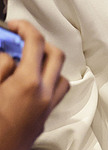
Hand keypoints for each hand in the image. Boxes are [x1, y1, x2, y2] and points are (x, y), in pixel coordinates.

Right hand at [0, 19, 69, 149]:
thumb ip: (0, 67)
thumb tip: (8, 53)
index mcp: (28, 84)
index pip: (36, 42)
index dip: (24, 27)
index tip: (13, 26)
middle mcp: (43, 96)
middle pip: (55, 55)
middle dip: (38, 42)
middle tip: (17, 41)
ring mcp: (45, 110)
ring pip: (59, 76)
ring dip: (45, 64)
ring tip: (22, 62)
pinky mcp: (41, 122)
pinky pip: (53, 95)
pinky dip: (44, 83)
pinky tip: (24, 85)